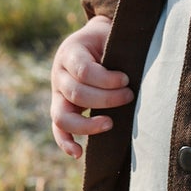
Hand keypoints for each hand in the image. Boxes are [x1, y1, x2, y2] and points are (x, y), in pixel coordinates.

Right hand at [50, 15, 130, 159]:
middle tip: (129, 96)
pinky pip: (58, 129)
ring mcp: (57, 94)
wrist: (94, 40)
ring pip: (63, 115)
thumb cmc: (108, 40)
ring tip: (110, 123)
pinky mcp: (60, 109)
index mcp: (70, 52)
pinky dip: (66, 143)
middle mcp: (59, 74)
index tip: (126, 80)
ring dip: (88, 124)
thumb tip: (134, 78)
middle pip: (76, 93)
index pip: (83, 70)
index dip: (106, 79)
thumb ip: (117, 53)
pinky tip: (79, 153)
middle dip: (106, 99)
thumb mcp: (110, 38)